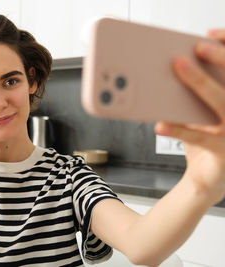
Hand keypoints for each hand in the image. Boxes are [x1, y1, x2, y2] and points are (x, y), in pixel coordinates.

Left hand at [155, 29, 224, 203]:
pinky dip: (179, 129)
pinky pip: (201, 138)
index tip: (210, 36)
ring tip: (179, 68)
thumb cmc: (205, 141)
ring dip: (201, 83)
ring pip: (223, 103)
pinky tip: (160, 123)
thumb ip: (191, 97)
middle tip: (197, 47)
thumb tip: (167, 74)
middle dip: (219, 59)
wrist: (209, 178)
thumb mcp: (200, 115)